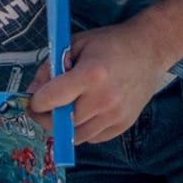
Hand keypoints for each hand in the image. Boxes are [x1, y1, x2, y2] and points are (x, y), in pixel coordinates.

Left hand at [26, 24, 171, 144]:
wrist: (151, 49)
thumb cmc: (110, 44)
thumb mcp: (74, 45)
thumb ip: (49, 68)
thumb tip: (31, 94)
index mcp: (91, 75)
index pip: (49, 100)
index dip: (36, 102)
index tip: (35, 99)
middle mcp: (104, 99)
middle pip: (59, 123)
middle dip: (46, 117)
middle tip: (45, 108)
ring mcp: (115, 115)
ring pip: (73, 136)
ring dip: (63, 126)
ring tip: (66, 109)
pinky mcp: (123, 125)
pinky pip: (91, 137)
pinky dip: (82, 129)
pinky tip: (87, 111)